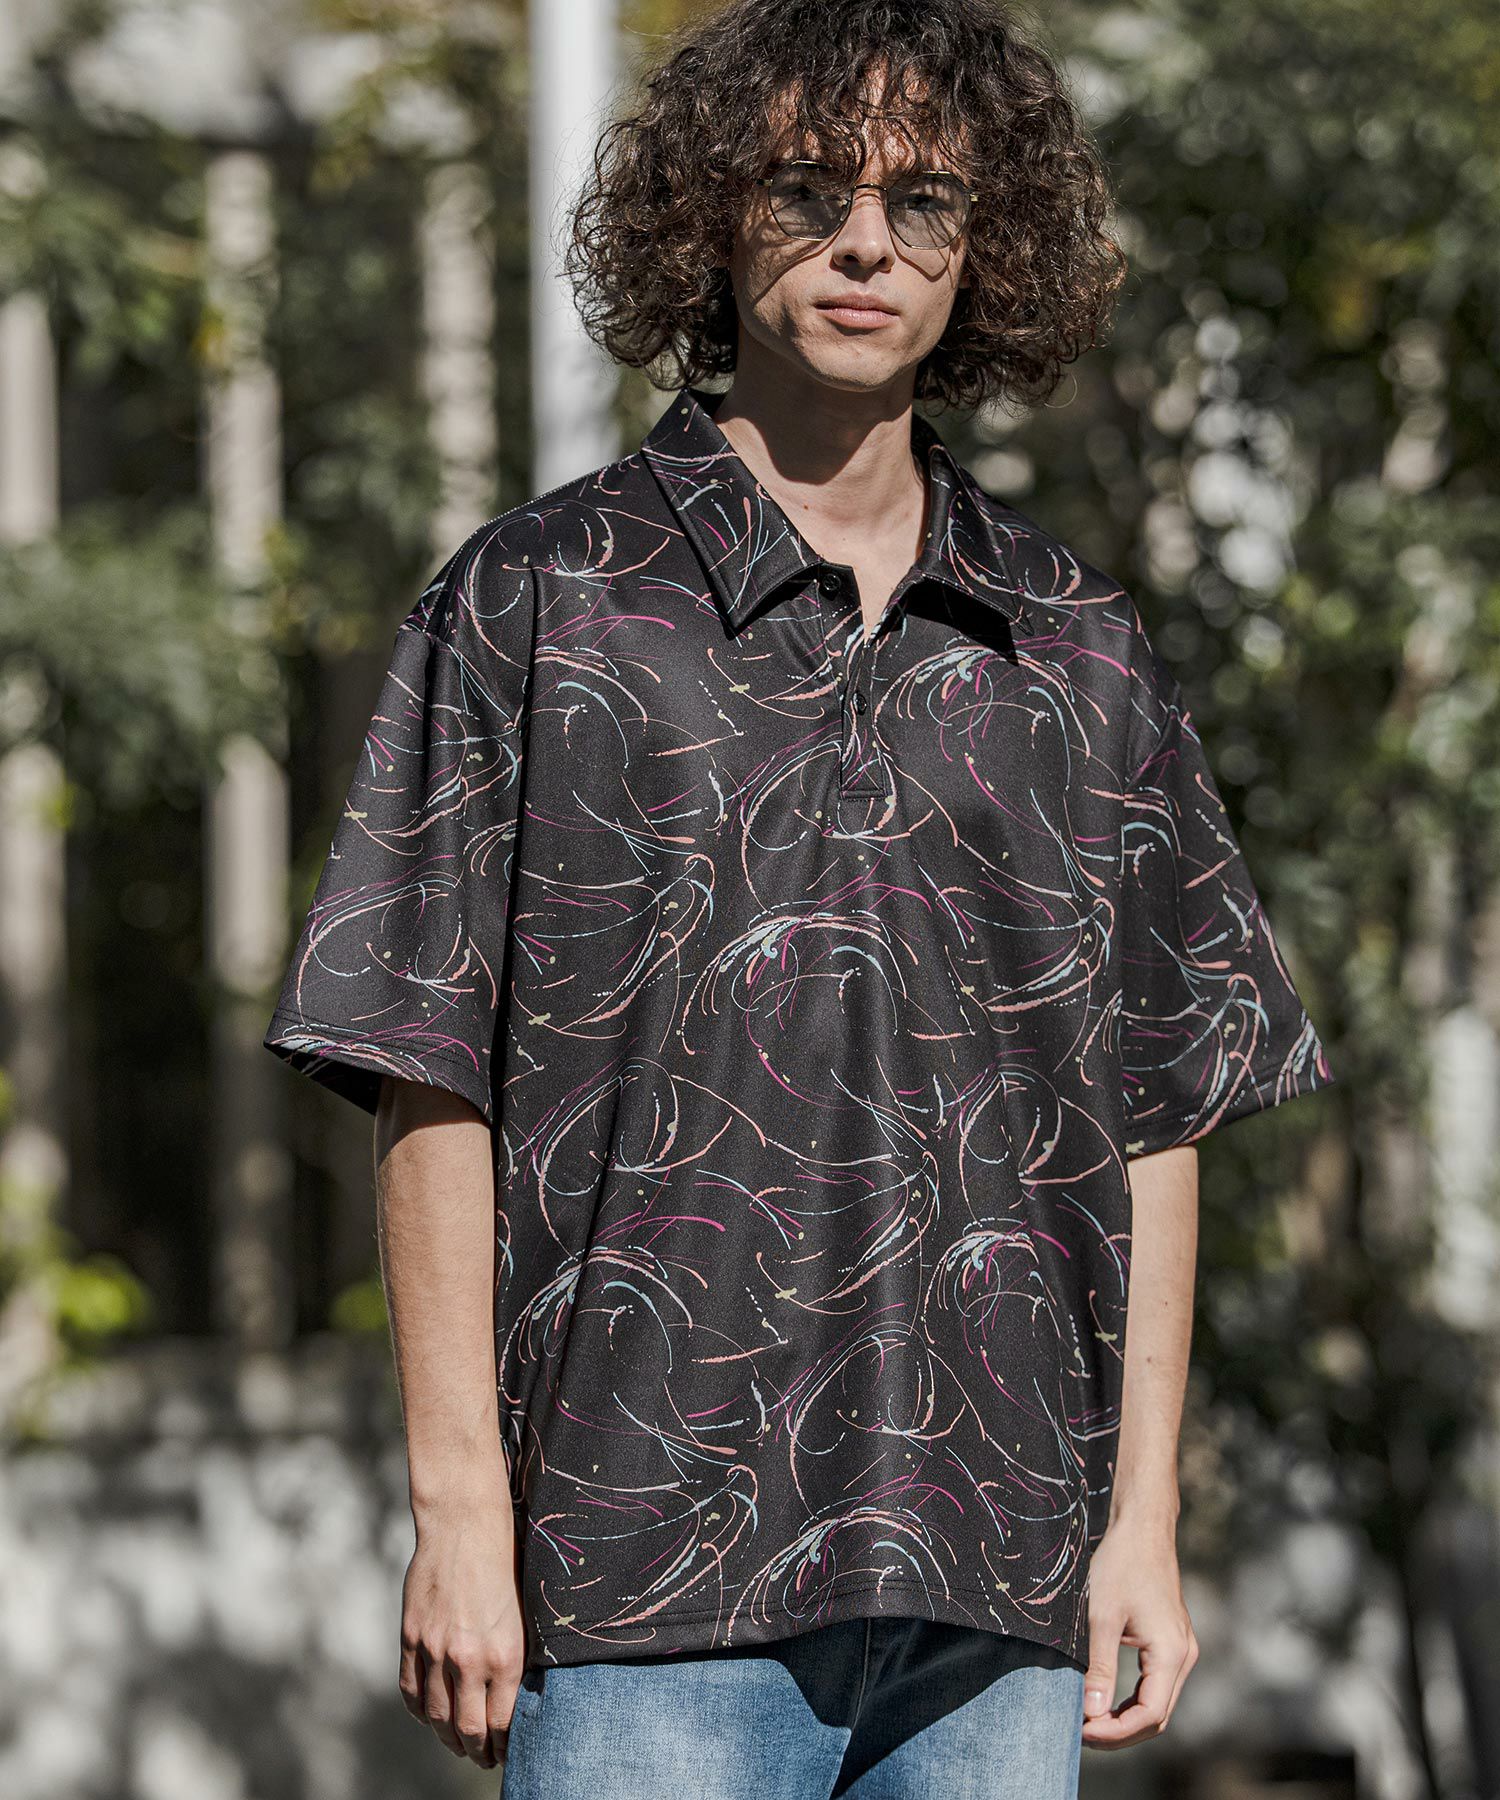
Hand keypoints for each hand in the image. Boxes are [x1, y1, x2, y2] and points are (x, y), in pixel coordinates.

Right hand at [398, 1501, 528, 1766]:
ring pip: (436, 1715)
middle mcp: (469, 1657)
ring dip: (447, 1737)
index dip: (503, 1745)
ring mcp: (435, 1648)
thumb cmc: (505, 1560)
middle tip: (483, 1759)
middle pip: (468, 1728)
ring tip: (457, 1744)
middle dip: (476, 1752)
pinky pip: (411, 1689)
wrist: (464, 1523)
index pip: (501, 1721)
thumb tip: (513, 1695)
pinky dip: (419, 1710)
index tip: (506, 1753)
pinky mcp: (412, 1636)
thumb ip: (513, 1655)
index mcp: (505, 1652)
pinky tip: (429, 1716)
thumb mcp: (523, 1612)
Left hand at [1080, 1512, 1197, 1748]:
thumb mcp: (1102, 1616)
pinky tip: (1104, 1703)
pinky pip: (1155, 1685)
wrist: (1143, 1528)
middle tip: (1081, 1733)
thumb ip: (1099, 1667)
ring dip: (1125, 1719)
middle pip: (1157, 1715)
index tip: (1082, 1731)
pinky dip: (1131, 1701)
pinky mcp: (1171, 1642)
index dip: (1116, 1731)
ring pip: (1157, 1703)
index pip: (1150, 1714)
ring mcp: (1181, 1649)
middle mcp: (1184, 1656)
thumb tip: (1091, 1712)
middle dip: (1120, 1732)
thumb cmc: (1122, 1564)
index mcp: (1172, 1653)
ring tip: (1089, 1722)